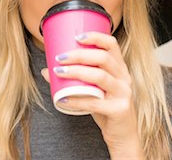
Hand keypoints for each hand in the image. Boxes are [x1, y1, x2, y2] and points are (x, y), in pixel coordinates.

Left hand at [41, 31, 143, 158]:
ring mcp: (124, 93)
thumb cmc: (106, 108)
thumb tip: (47, 70)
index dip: (95, 37)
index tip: (76, 37)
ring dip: (76, 72)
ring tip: (59, 72)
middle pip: (103, 58)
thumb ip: (74, 79)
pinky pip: (95, 103)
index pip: (112, 45)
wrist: (123, 135)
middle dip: (79, 55)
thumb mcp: (92, 90)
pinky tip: (62, 99)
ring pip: (100, 77)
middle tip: (60, 58)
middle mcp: (124, 78)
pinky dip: (76, 100)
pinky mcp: (120, 110)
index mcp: (119, 68)